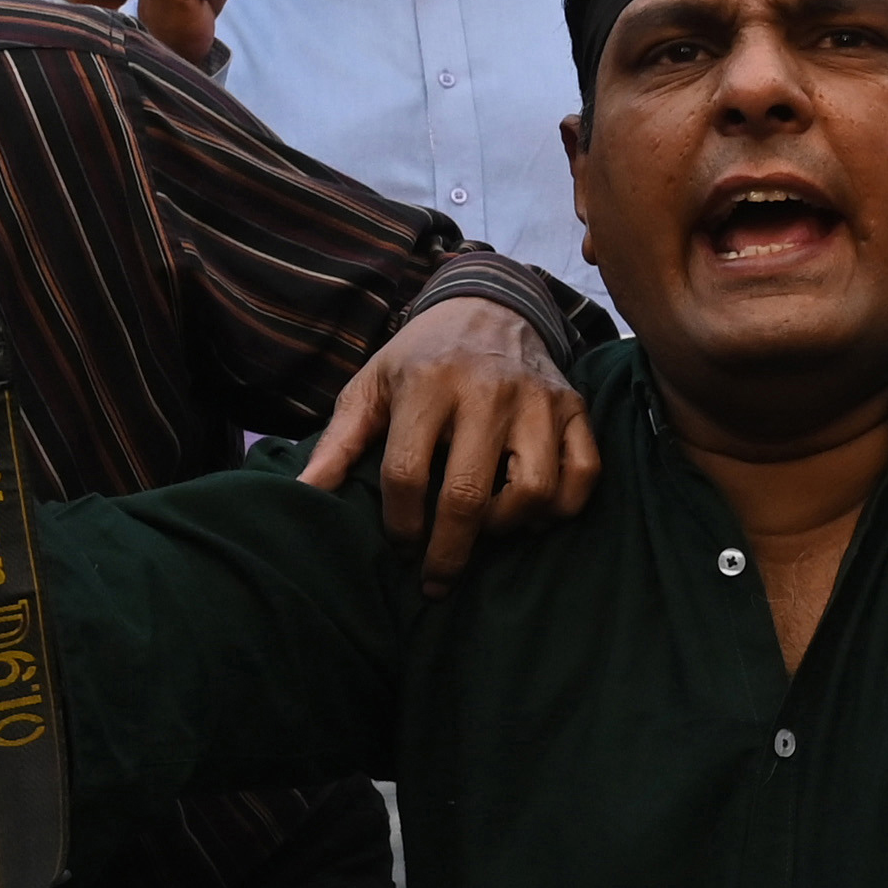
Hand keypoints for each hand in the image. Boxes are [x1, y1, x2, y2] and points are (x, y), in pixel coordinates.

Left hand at [299, 293, 599, 586]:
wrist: (487, 305)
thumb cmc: (420, 357)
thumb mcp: (371, 385)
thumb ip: (340, 441)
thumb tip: (303, 494)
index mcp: (427, 385)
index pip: (407, 475)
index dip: (400, 525)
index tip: (400, 547)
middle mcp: (487, 391)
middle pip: (468, 495)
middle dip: (448, 554)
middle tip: (435, 582)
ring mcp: (538, 399)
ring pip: (533, 491)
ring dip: (506, 528)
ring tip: (485, 532)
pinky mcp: (575, 407)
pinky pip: (584, 475)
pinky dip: (561, 507)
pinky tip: (531, 514)